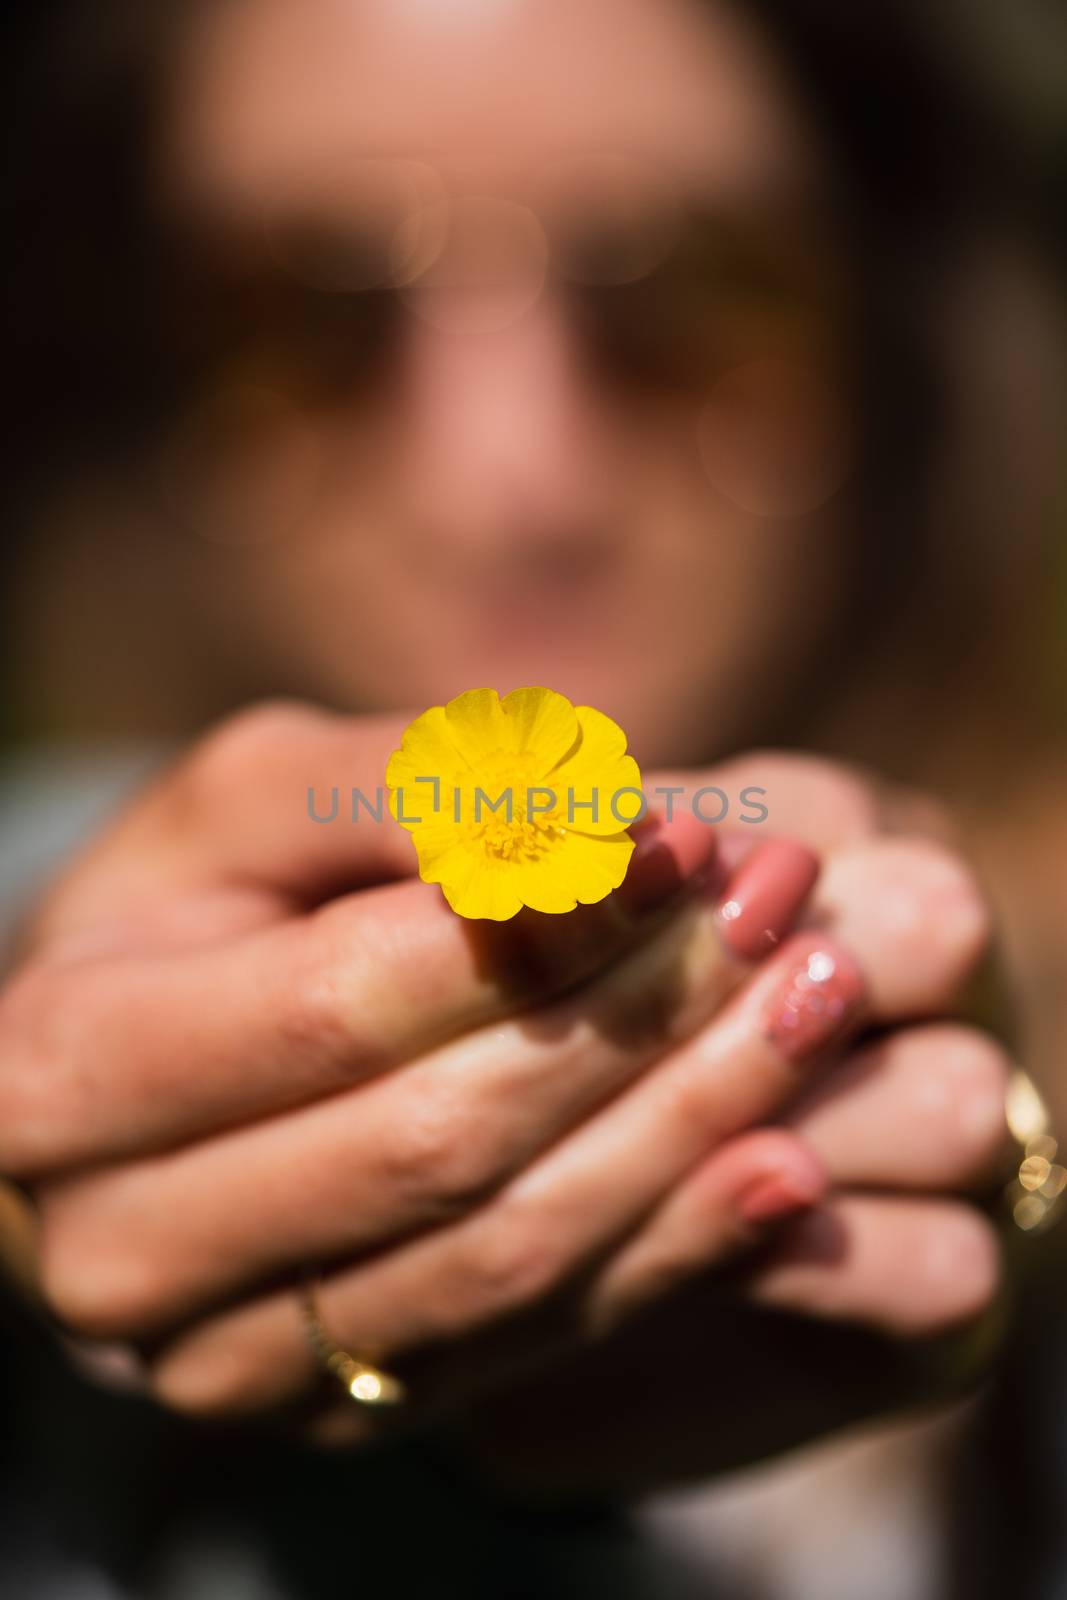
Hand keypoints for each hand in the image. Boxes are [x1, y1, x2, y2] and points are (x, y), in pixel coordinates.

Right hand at [0, 710, 1008, 1469]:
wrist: (136, 1081)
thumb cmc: (195, 902)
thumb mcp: (254, 803)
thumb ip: (404, 788)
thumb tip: (603, 813)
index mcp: (55, 1071)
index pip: (334, 1004)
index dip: (527, 920)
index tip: (684, 836)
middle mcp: (117, 1248)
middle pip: (428, 1142)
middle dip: (629, 1018)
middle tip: (783, 912)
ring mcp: (230, 1359)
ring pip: (497, 1254)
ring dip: (682, 1127)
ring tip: (816, 1003)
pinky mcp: (338, 1407)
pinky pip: (526, 1339)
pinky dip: (667, 1250)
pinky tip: (785, 1163)